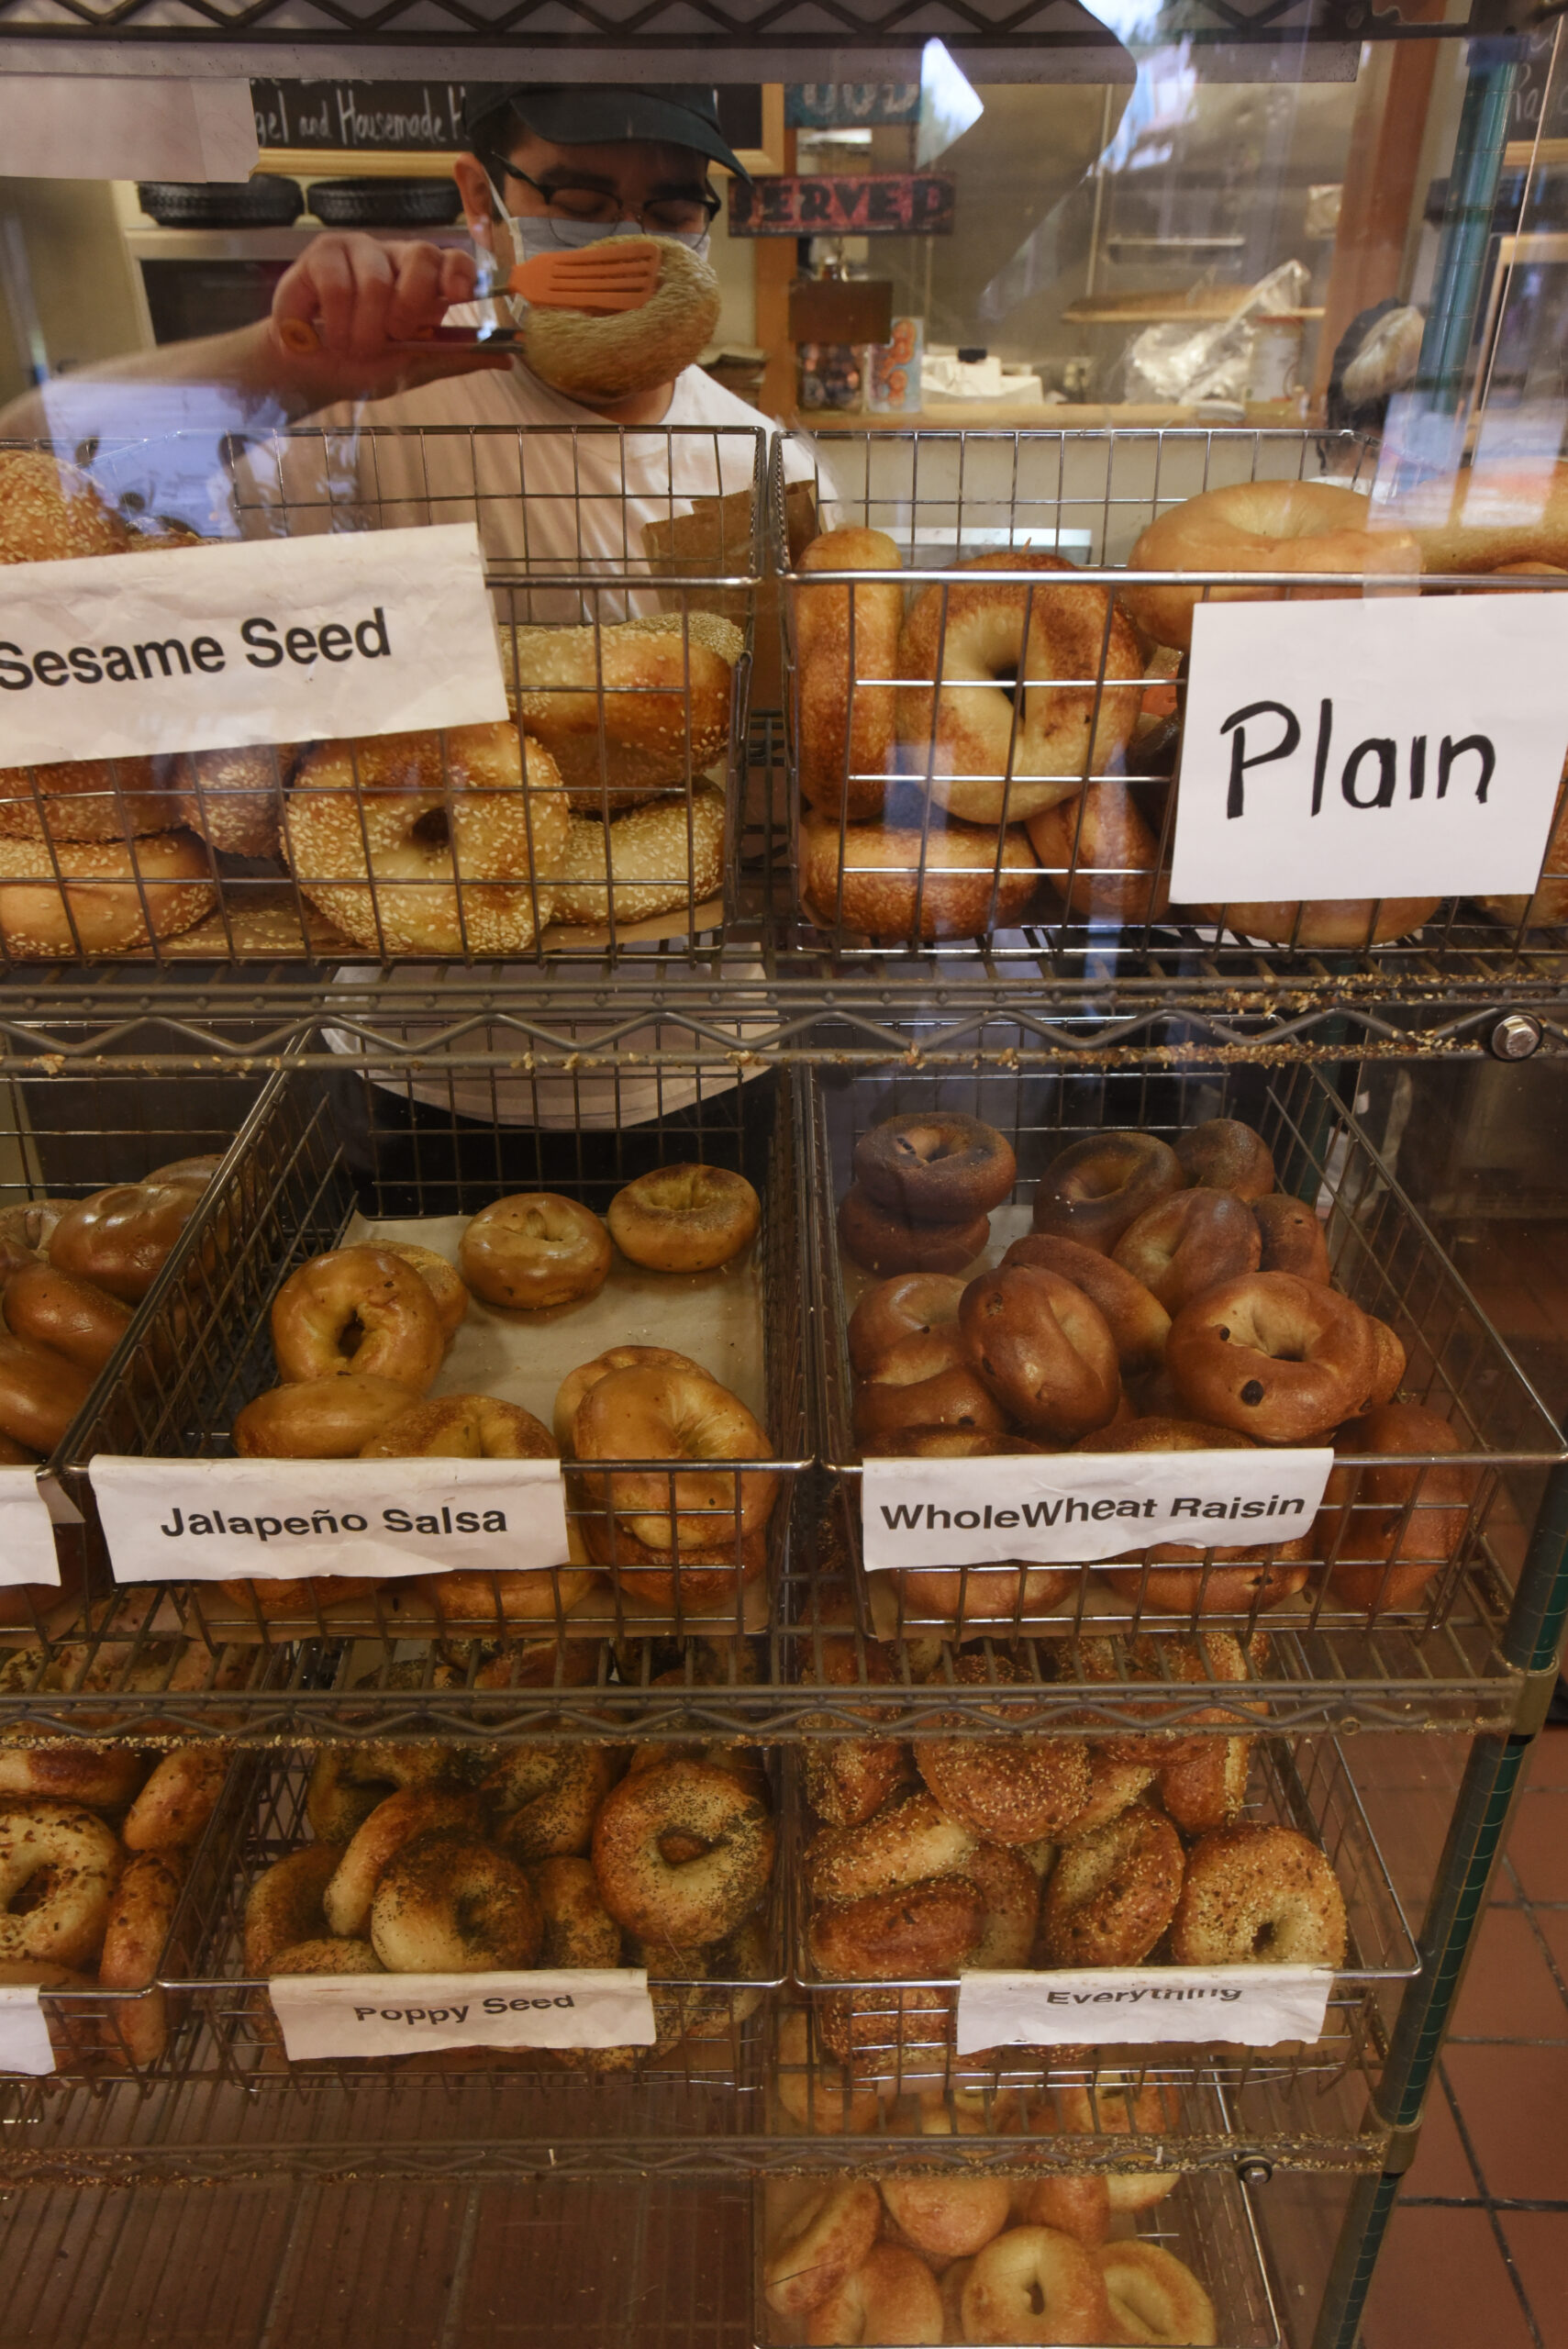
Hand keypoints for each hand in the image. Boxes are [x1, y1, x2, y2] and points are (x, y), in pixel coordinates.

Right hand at [268, 233, 513, 403]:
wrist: (312, 374)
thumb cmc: (364, 365)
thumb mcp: (414, 367)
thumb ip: (455, 357)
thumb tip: (509, 358)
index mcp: (424, 282)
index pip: (454, 260)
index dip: (459, 272)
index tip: (455, 296)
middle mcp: (395, 258)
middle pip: (420, 255)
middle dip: (406, 309)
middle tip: (388, 339)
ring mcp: (358, 250)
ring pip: (374, 281)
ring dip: (360, 331)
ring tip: (348, 345)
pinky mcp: (320, 254)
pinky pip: (334, 285)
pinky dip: (330, 323)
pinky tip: (320, 332)